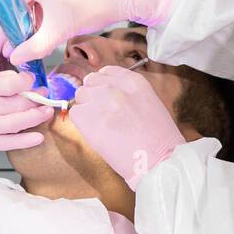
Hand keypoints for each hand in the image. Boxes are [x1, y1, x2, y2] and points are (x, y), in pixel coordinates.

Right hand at [0, 71, 50, 154]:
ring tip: (47, 110)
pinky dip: (26, 141)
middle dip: (36, 98)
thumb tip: (21, 81)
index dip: (27, 81)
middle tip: (44, 93)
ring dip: (36, 117)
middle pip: (19, 103)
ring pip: (18, 123)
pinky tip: (39, 136)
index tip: (32, 79)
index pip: (11, 84)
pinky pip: (9, 143)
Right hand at [7, 0, 172, 64]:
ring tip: (47, 33)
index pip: (14, 3)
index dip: (12, 25)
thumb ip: (33, 47)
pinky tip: (61, 20)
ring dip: (43, 15)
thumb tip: (15, 57)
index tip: (11, 41)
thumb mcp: (57, 32)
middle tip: (29, 41)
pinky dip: (55, 5)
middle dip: (29, 22)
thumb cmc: (92, 9)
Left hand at [68, 65, 186, 189]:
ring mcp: (99, 101)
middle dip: (94, 95)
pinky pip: (75, 113)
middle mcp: (114, 86)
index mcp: (133, 81)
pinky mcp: (86, 118)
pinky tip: (97, 134)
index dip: (104, 85)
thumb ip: (128, 93)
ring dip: (87, 108)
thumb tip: (108, 93)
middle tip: (104, 114)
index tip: (106, 97)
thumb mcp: (150, 104)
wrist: (158, 161)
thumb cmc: (158, 140)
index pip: (107, 72)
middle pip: (91, 81)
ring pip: (80, 95)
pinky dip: (82, 123)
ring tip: (102, 126)